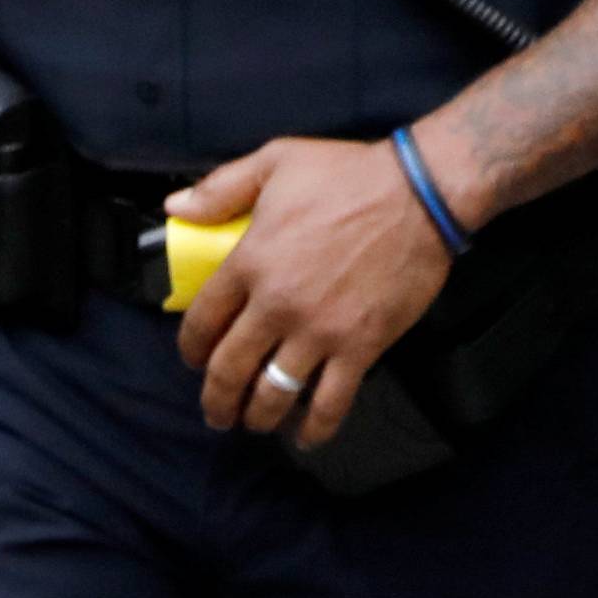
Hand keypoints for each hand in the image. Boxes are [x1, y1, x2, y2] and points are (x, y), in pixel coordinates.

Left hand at [170, 134, 452, 444]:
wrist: (420, 194)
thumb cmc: (349, 174)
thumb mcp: (277, 161)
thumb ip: (222, 187)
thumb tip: (176, 206)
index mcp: (251, 260)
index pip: (201, 320)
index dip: (190, 348)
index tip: (194, 358)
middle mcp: (277, 304)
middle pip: (228, 369)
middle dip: (216, 399)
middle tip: (216, 411)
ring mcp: (319, 331)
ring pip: (272, 395)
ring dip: (256, 417)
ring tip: (254, 422)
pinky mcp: (359, 347)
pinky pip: (329, 403)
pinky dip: (313, 428)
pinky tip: (304, 436)